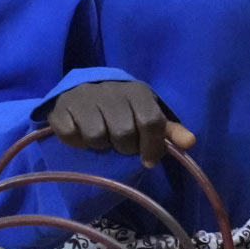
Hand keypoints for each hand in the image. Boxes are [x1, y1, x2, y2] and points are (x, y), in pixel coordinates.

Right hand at [47, 80, 194, 167]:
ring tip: (102, 137)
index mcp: (137, 91)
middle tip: (121, 145)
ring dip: (100, 145)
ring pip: (97, 136)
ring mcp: (83, 97)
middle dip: (125, 147)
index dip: (152, 146)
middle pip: (124, 133)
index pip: (150, 122)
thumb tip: (190, 143)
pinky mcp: (60, 108)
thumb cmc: (122, 106)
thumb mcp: (147, 113)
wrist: (81, 88)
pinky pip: (71, 135)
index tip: (148, 160)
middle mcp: (111, 91)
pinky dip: (77, 141)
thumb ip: (168, 130)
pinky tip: (81, 132)